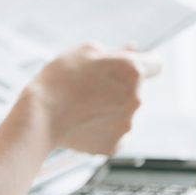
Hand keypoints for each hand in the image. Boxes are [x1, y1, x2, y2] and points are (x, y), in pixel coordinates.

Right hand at [26, 42, 161, 154]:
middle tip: (90, 86)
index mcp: (132, 70)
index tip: (129, 67)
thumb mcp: (85, 51)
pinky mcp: (114, 144)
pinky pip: (113, 132)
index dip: (143, 62)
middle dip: (119, 87)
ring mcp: (127, 124)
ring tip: (81, 105)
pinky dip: (101, 128)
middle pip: (135, 90)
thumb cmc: (60, 78)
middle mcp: (136, 98)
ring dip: (109, 108)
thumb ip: (115, 51)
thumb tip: (133, 50)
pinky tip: (82, 121)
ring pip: (123, 112)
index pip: (155, 64)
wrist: (40, 115)